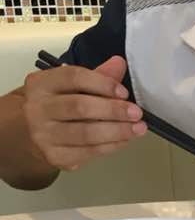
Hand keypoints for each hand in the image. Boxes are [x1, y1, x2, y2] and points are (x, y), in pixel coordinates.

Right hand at [22, 56, 146, 171]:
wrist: (30, 133)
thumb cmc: (56, 105)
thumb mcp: (71, 86)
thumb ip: (96, 76)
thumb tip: (119, 64)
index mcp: (41, 84)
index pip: (73, 77)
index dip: (102, 83)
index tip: (123, 92)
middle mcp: (37, 108)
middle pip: (80, 107)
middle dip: (113, 110)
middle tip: (136, 113)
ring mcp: (44, 135)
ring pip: (86, 133)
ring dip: (117, 131)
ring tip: (138, 128)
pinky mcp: (55, 156)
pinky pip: (89, 151)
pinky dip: (111, 145)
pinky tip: (125, 140)